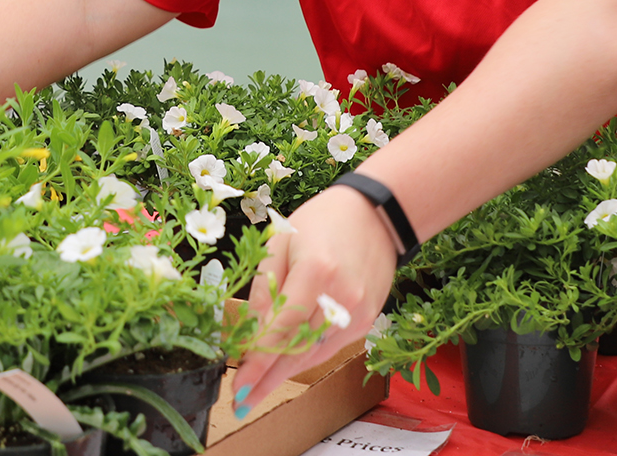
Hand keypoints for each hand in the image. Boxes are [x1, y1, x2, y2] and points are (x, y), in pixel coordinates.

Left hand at [228, 186, 395, 416]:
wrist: (376, 215)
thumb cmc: (322, 222)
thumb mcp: (281, 242)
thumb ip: (264, 287)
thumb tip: (250, 331)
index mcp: (317, 272)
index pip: (281, 328)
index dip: (259, 361)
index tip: (239, 386)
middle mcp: (341, 298)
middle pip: (297, 349)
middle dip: (267, 379)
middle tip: (241, 402)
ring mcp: (358, 313)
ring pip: (313, 354)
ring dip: (283, 373)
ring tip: (256, 390)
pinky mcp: (367, 321)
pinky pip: (329, 347)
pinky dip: (305, 358)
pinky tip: (285, 367)